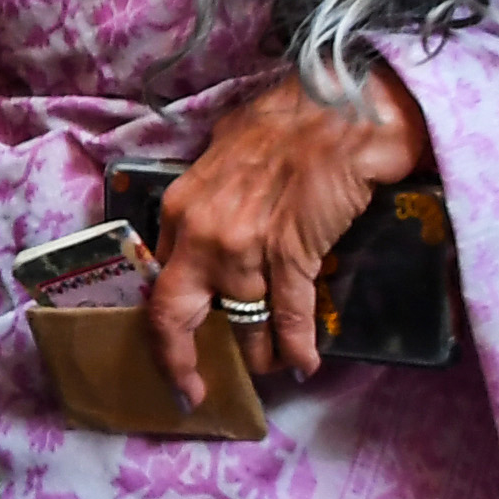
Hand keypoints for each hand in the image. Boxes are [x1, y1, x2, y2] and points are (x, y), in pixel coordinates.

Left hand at [141, 64, 427, 405]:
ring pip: (243, 322)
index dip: (164, 325)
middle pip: (178, 314)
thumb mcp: (222, 156)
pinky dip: (297, 346)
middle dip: (184, 360)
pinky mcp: (294, 253)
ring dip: (258, 353)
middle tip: (197, 391)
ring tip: (269, 369)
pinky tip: (303, 365)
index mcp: (181, 209)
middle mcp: (203, 235)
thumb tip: (208, 230)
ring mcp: (246, 248)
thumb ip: (210, 201)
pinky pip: (291, 315)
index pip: (160, 281)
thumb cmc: (286, 122)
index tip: (171, 356)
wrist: (339, 108)